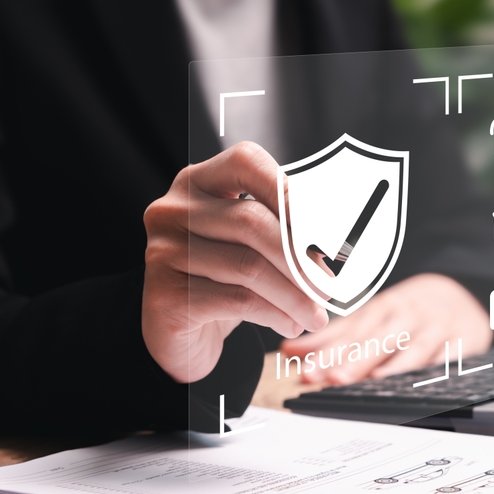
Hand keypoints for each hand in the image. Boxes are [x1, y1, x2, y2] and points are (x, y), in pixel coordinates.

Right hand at [142, 142, 328, 383]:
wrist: (179, 331)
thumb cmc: (222, 280)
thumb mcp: (253, 249)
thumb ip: (284, 236)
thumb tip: (330, 250)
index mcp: (197, 182)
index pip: (246, 162)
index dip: (289, 188)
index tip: (325, 225)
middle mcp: (172, 209)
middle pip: (251, 220)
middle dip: (299, 257)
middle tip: (328, 286)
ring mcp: (162, 250)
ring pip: (248, 266)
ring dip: (294, 295)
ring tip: (316, 314)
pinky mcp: (164, 293)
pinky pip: (236, 300)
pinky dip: (275, 314)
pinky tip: (290, 324)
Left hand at [282, 274, 490, 384]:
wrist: (464, 293)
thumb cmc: (409, 310)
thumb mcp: (370, 316)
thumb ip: (332, 337)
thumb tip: (290, 352)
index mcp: (381, 308)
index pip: (351, 333)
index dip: (328, 354)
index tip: (307, 372)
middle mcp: (407, 315)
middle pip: (378, 340)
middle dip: (354, 360)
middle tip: (332, 379)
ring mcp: (437, 328)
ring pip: (412, 348)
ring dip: (391, 366)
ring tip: (370, 382)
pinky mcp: (464, 342)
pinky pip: (449, 358)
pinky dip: (436, 370)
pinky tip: (422, 383)